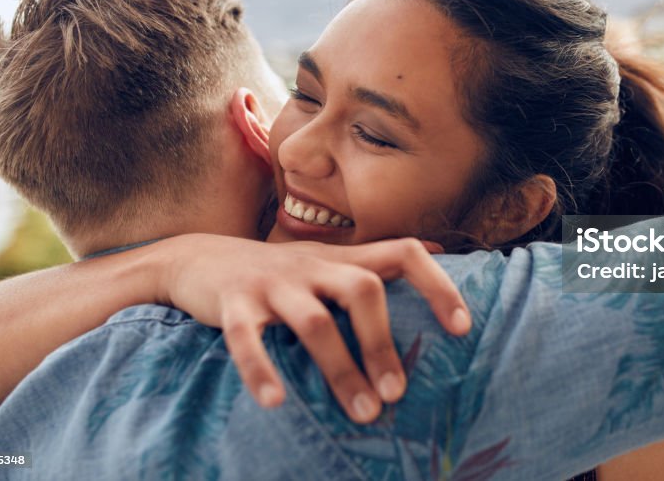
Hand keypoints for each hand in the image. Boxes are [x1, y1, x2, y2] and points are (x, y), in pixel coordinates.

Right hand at [155, 235, 470, 422]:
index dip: (438, 284)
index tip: (463, 328)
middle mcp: (313, 266)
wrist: (200, 258)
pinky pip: (246, 338)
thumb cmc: (282, 274)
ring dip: (340, 369)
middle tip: (396, 394)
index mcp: (342, 259)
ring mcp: (273, 284)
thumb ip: (378, 260)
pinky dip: (260, 369)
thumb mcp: (331, 261)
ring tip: (361, 414)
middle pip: (363, 289)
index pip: (404, 252)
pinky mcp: (233, 304)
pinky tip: (276, 402)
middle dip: (383, 343)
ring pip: (314, 322)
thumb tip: (440, 249)